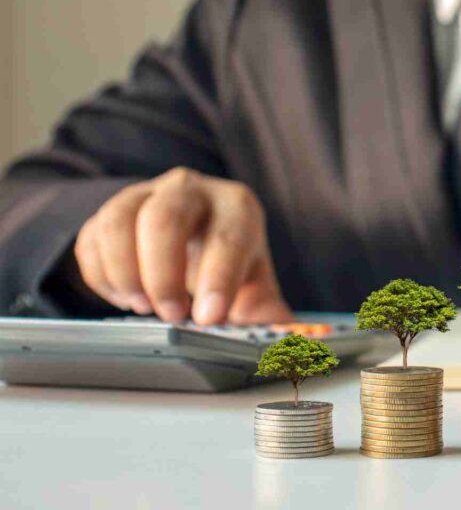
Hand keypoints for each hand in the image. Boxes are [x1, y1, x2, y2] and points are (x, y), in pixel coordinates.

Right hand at [74, 168, 291, 324]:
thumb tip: (292, 348)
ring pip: (119, 221)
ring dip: (125, 272)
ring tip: (143, 308)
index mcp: (236, 206)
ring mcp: (143, 194)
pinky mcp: (106, 212)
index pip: (228, 236)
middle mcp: (190, 190)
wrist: (190, 235)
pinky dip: (102, 275)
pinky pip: (91, 238)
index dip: (219, 278)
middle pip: (165, 218)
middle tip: (171, 316)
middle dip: (164, 273)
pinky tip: (123, 297)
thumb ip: (270, 314)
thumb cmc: (226, 260)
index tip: (210, 319)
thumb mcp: (253, 282)